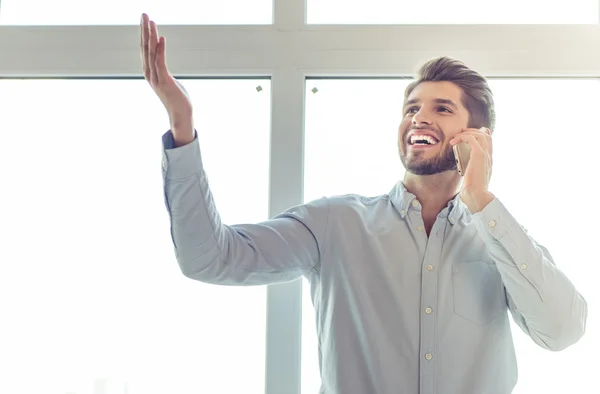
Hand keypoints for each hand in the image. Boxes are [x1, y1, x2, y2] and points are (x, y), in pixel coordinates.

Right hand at [140, 13, 193, 144]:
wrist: (180, 115)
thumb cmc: (177, 98)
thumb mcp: (168, 80)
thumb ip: (163, 70)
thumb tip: (162, 61)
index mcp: (150, 72)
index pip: (145, 49)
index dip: (144, 33)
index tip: (144, 20)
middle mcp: (150, 73)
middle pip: (145, 47)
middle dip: (144, 30)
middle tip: (143, 14)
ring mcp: (156, 77)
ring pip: (151, 53)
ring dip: (151, 36)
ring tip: (151, 21)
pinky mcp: (165, 81)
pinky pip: (161, 62)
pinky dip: (161, 50)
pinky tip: (162, 38)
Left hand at [450, 127, 494, 212]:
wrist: (476, 196)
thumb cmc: (472, 192)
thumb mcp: (471, 179)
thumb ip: (469, 172)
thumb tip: (463, 173)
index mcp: (488, 162)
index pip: (489, 143)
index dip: (481, 135)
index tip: (469, 135)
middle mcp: (489, 157)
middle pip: (486, 135)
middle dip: (473, 131)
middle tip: (460, 133)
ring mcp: (485, 155)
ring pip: (480, 134)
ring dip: (467, 132)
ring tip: (456, 137)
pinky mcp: (479, 155)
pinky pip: (472, 139)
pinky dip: (462, 137)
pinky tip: (453, 142)